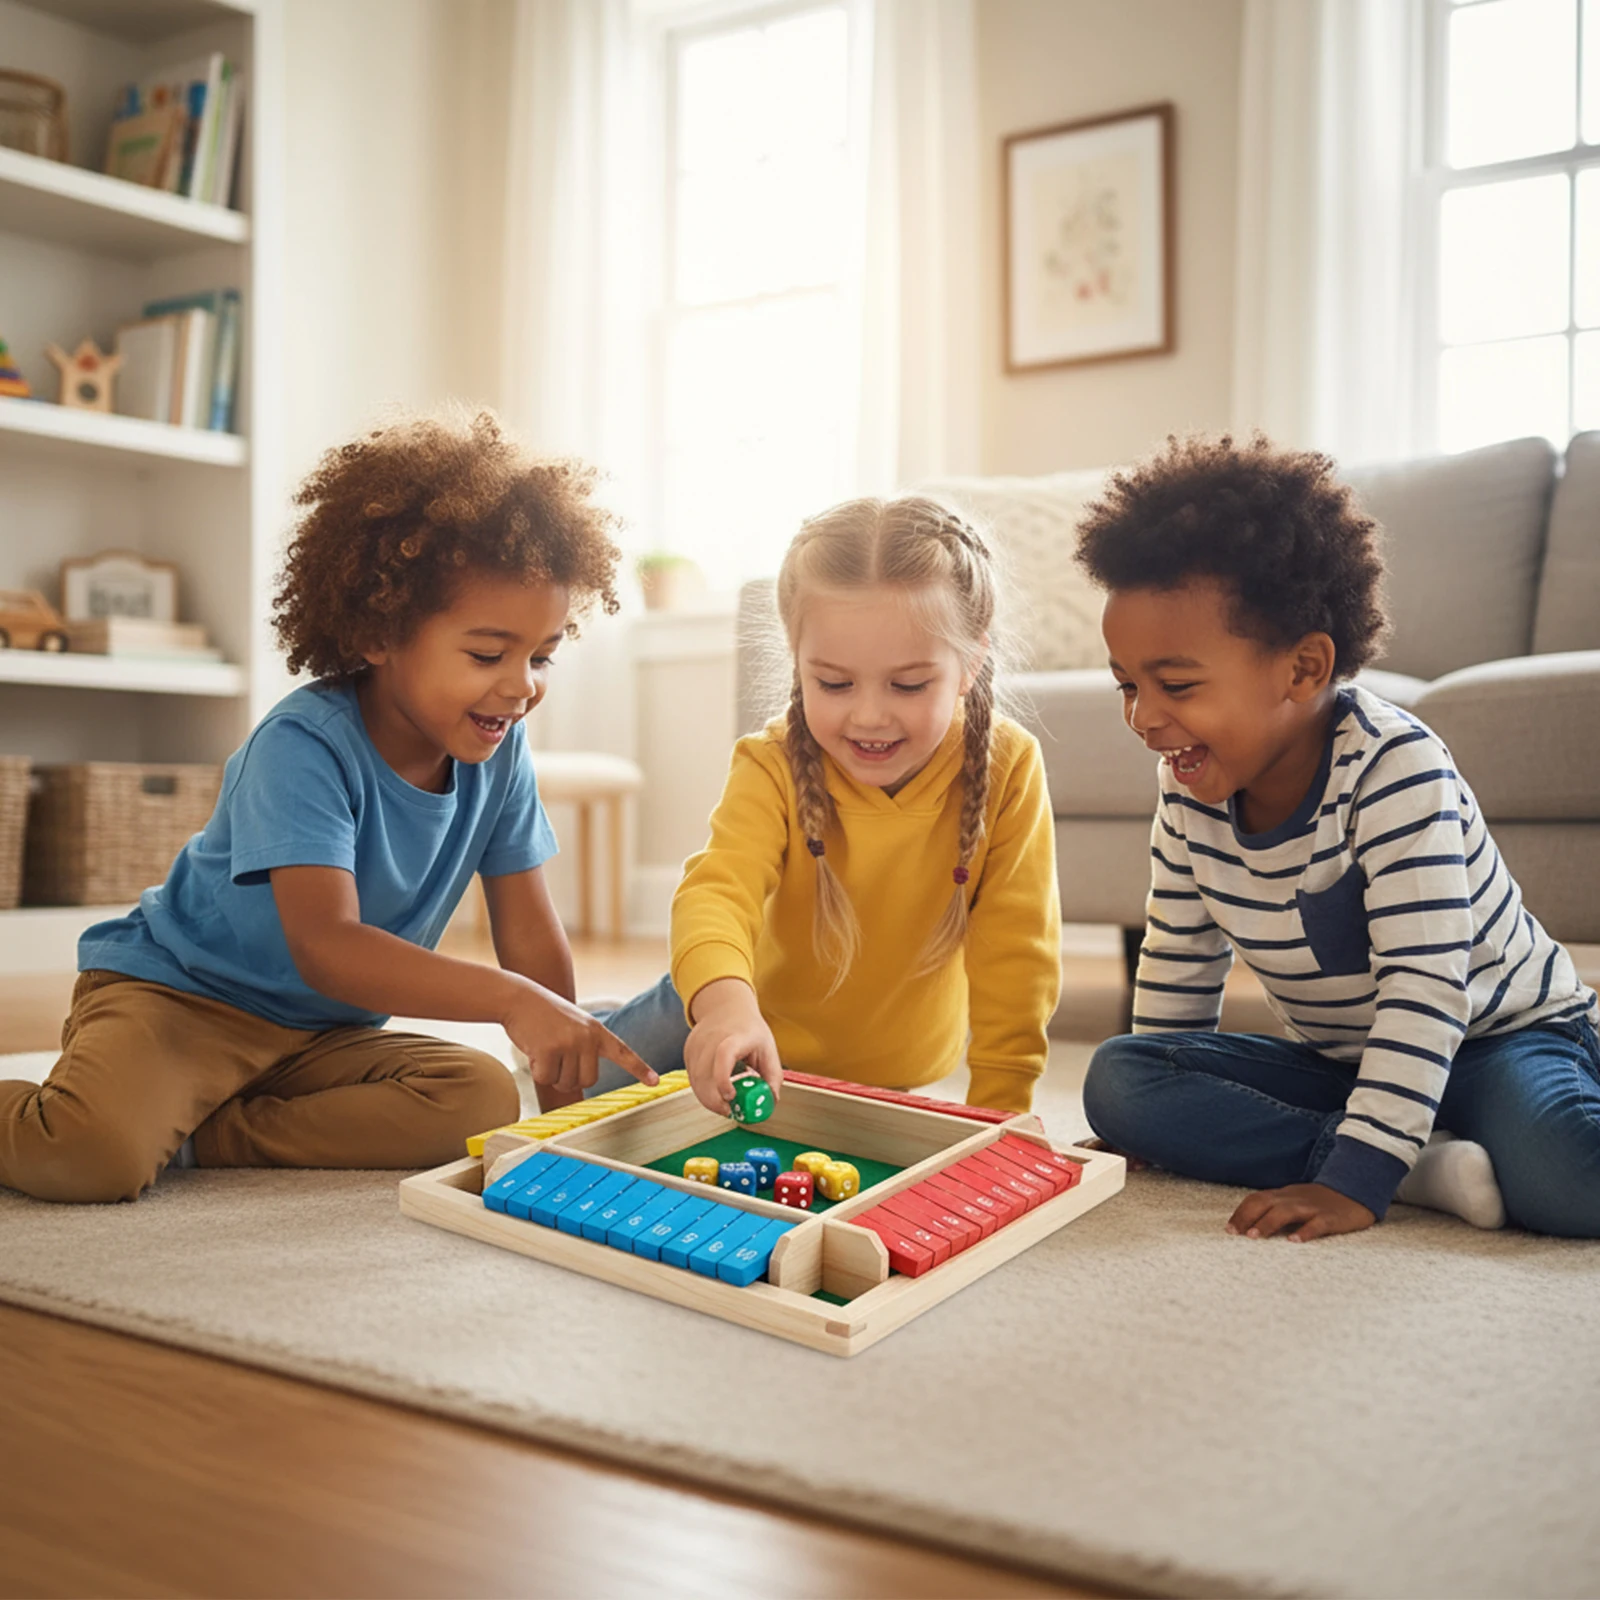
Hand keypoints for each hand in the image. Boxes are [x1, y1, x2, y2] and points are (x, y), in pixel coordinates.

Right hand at [501, 984, 656, 1097]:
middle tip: (557, 1059)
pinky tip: (534, 1051)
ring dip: (552, 1073)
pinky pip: (545, 1079)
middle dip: (570, 1078)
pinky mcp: (548, 1050)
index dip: (639, 1068)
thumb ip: (585, 1047)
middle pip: (588, 1081)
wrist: (520, 998)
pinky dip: (537, 1071)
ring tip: (545, 1049)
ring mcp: (568, 1043)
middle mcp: (587, 1037)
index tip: (655, 1081)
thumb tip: (583, 1080)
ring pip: (565, 1082)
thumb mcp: (574, 1025)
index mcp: (597, 1031)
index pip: (623, 1052)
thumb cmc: (545, 1015)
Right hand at [684, 977, 782, 1116]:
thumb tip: (770, 1102)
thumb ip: (772, 1076)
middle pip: (704, 1074)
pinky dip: (702, 1089)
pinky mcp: (688, 1051)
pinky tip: (715, 1088)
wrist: (726, 1007)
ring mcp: (697, 1044)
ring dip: (709, 1098)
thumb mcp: (768, 1049)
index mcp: (736, 1036)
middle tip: (730, 1112)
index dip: (723, 1079)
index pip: (724, 1055)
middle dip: (715, 1101)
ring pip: (695, 1081)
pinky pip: (692, 1078)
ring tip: (725, 1102)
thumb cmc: (749, 1029)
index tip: (730, 1097)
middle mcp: (712, 1039)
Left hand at [1227, 1182, 1375, 1242]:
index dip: (1240, 1212)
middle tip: (1234, 1234)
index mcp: (1284, 1196)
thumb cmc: (1320, 1202)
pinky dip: (1305, 1231)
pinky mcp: (1332, 1218)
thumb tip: (1250, 1226)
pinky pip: (1317, 1224)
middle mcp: (1294, 1199)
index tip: (1228, 1229)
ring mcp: (1312, 1208)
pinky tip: (1294, 1241)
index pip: (1256, 1199)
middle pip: (1265, 1202)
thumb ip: (1275, 1210)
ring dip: (1268, 1223)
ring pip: (1286, 1211)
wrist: (1357, 1191)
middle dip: (1247, 1217)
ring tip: (1253, 1237)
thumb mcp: (1295, 1201)